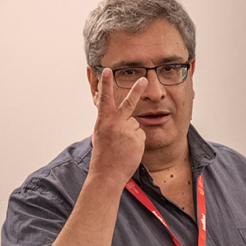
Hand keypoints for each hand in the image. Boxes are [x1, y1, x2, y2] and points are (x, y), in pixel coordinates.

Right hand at [89, 68, 146, 186]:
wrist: (107, 174)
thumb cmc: (103, 156)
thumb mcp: (101, 135)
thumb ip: (110, 123)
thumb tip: (125, 118)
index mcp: (103, 121)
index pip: (104, 99)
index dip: (105, 84)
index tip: (107, 70)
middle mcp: (115, 123)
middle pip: (129, 103)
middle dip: (136, 89)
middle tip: (144, 79)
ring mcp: (127, 130)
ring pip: (135, 126)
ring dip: (132, 135)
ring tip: (122, 147)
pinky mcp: (137, 138)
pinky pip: (141, 136)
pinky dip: (137, 143)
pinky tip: (129, 151)